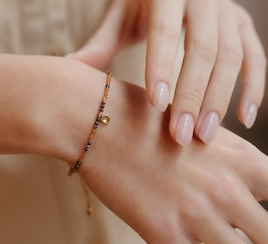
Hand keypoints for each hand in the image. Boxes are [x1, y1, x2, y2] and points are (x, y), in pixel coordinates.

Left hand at [70, 0, 265, 145]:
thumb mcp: (119, 14)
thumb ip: (99, 43)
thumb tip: (67, 70)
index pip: (165, 32)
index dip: (162, 68)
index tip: (157, 106)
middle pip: (203, 50)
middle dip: (192, 95)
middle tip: (180, 135)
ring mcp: (227, 8)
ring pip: (232, 57)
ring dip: (219, 98)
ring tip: (204, 135)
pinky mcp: (242, 23)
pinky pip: (255, 56)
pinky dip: (253, 87)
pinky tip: (245, 118)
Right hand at [77, 80, 267, 242]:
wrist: (100, 122)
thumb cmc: (145, 119)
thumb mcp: (198, 133)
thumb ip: (225, 166)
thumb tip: (237, 191)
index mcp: (242, 160)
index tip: (256, 217)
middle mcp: (227, 190)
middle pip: (267, 234)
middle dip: (257, 235)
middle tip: (239, 231)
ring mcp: (197, 215)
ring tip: (208, 235)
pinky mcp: (163, 232)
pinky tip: (182, 238)